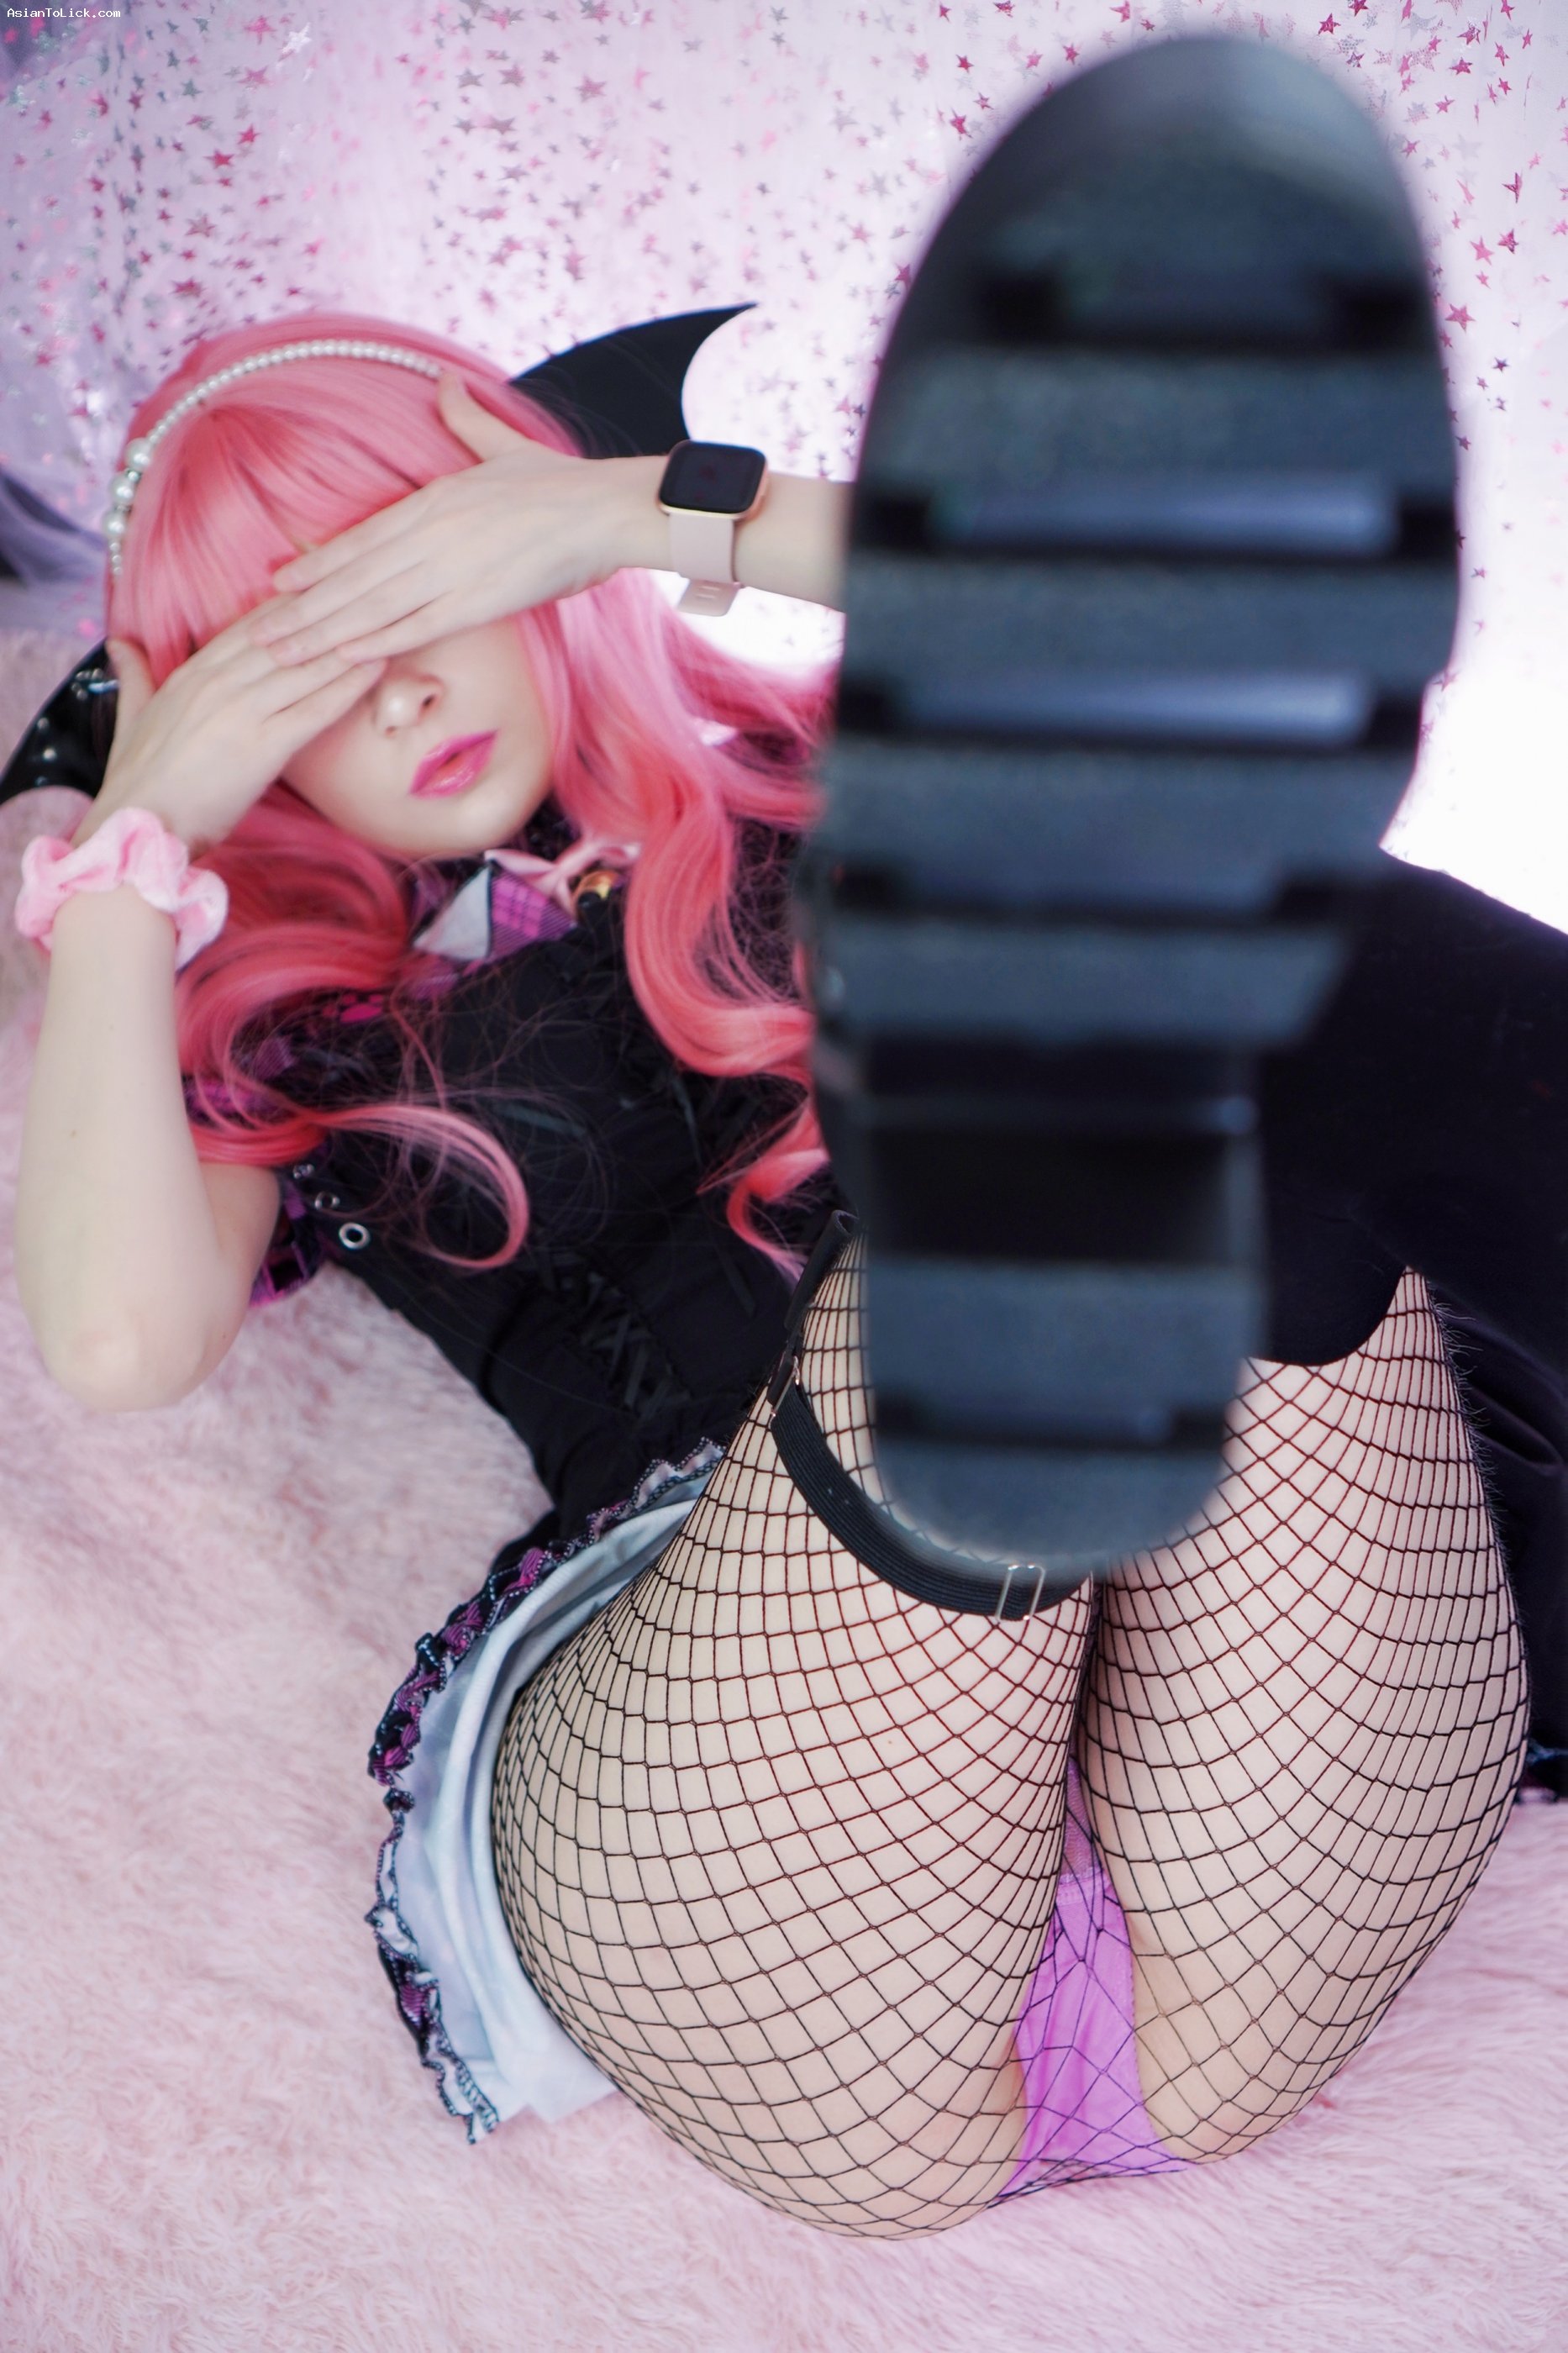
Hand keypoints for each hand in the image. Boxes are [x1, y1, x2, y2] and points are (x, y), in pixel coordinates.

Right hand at [74, 612, 385, 854]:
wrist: (139, 826)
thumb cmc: (138, 781)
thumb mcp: (130, 716)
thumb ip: (134, 674)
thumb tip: (120, 642)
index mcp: (191, 673)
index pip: (249, 628)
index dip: (289, 605)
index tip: (322, 585)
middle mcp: (218, 683)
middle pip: (284, 637)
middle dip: (327, 614)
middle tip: (367, 592)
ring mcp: (242, 712)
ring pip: (304, 666)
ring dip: (347, 643)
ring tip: (384, 621)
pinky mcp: (264, 747)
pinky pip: (315, 708)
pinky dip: (348, 685)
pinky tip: (376, 668)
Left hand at [249, 372, 669, 666]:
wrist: (607, 508)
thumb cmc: (562, 483)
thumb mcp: (505, 444)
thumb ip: (466, 418)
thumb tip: (443, 380)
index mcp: (434, 500)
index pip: (360, 538)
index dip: (315, 565)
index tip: (277, 584)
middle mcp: (431, 535)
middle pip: (352, 578)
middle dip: (301, 610)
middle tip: (257, 634)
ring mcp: (452, 569)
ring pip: (372, 606)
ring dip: (322, 633)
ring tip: (281, 653)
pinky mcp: (479, 600)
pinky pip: (416, 626)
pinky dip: (377, 641)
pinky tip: (343, 657)